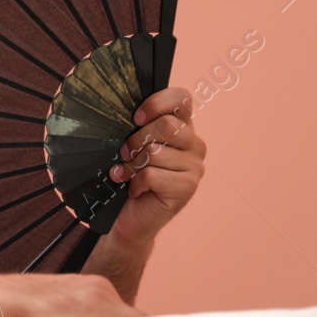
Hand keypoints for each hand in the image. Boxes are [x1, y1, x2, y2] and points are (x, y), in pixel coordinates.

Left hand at [105, 86, 204, 248]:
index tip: (135, 118)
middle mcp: (194, 144)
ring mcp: (194, 167)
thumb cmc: (130, 177)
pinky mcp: (187, 187)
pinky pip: (152, 174)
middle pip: (167, 125)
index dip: (156, 104)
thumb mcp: (133, 145)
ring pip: (156, 151)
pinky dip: (136, 183)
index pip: (181, 99)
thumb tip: (122, 110)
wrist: (130, 217)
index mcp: (183, 127)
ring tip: (128, 174)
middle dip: (137, 139)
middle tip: (125, 153)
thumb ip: (138, 126)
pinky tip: (136, 189)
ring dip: (132, 165)